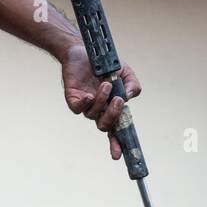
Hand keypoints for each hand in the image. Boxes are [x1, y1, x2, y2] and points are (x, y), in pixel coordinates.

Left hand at [61, 43, 142, 159]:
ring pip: (93, 114)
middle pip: (104, 126)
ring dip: (101, 100)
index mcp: (111, 108)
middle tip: (117, 99)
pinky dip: (85, 103)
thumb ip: (132, 85)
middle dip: (112, 115)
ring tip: (105, 83)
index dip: (116, 145)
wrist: (84, 50)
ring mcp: (85, 106)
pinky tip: (88, 94)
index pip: (115, 131)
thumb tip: (129, 97)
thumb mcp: (125, 73)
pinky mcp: (73, 99)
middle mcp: (98, 110)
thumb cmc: (106, 65)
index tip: (118, 155)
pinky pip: (78, 108)